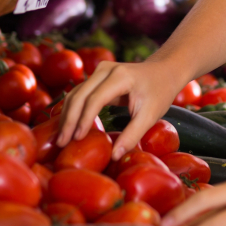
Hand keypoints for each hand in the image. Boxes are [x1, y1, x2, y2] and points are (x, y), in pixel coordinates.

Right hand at [56, 59, 182, 158]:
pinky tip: (67, 126)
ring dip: (66, 115)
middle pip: (80, 95)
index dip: (84, 119)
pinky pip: (79, 93)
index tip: (77, 139)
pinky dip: (72, 109)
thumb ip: (132, 135)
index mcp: (120, 76)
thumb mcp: (150, 115)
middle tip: (61, 142)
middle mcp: (106, 69)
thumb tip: (114, 156)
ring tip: (61, 138)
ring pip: (75, 93)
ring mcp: (99, 71)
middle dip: (69, 120)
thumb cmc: (159, 93)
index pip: (95, 99)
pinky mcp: (97, 76)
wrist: (164, 71)